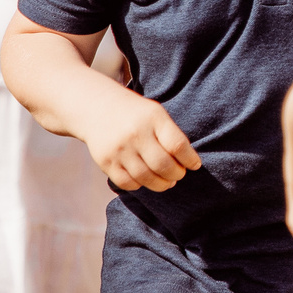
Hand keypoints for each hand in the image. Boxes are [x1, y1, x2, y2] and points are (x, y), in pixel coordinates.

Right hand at [86, 91, 202, 191]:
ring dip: (162, 184)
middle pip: (163, 165)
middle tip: (179, 174)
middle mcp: (135, 133)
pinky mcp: (106, 161)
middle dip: (177, 174)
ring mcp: (119, 149)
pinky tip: (145, 179)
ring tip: (167, 182)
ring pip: (147, 178)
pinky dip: (140, 185)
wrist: (97, 107)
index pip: (177, 145)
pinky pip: (128, 183)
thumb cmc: (136, 114)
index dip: (190, 159)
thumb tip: (188, 163)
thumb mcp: (156, 114)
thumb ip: (171, 135)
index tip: (194, 165)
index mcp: (153, 118)